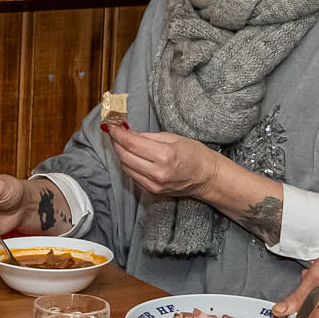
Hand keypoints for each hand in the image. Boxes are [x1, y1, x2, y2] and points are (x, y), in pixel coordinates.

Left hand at [104, 121, 233, 203]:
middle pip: (125, 156)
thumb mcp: (173, 138)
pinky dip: (128, 165)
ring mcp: (154, 184)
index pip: (131, 143)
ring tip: (122, 143)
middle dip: (116, 143)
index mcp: (164, 155)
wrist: (207, 177)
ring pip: (126, 167)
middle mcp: (157, 172)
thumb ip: (148, 136)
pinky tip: (131, 156)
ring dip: (121, 154)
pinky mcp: (152, 191)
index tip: (111, 126)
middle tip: (115, 133)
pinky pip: (133, 176)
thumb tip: (128, 132)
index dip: (118, 134)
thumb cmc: (194, 154)